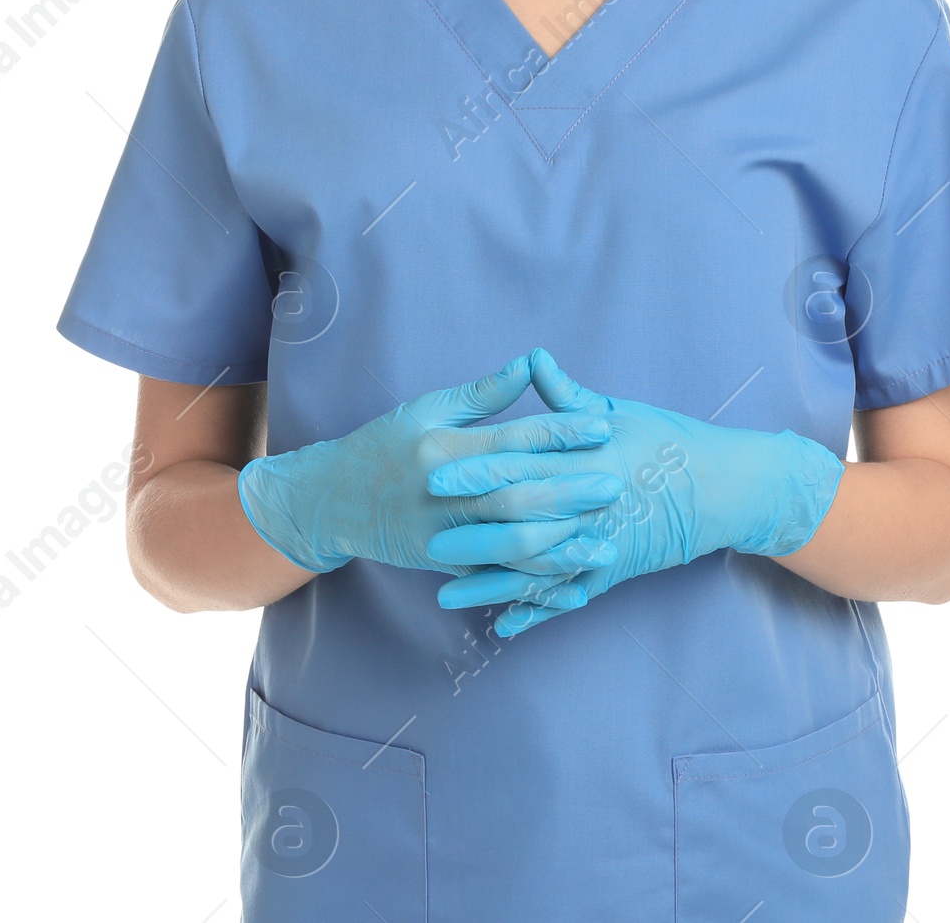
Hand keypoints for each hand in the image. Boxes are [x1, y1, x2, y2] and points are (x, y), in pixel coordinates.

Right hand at [237, 352, 626, 585]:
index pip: (512, 439)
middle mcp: (443, 494)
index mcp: (442, 448)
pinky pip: (495, 578)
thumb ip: (481, 394)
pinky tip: (569, 583)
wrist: (334, 500)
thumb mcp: (426, 408)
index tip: (601, 426)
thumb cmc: (385, 444)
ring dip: (560, 545)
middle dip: (570, 491)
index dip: (559, 433)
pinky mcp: (444, 565)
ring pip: (509, 544)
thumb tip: (528, 364)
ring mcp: (442, 534)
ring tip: (603, 540)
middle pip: (517, 495)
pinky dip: (533, 584)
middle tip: (615, 482)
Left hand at [427, 348, 844, 635]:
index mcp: (589, 456)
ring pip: (538, 567)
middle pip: (522, 518)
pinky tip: (501, 626)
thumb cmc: (667, 439)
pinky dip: (535, 612)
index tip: (434, 472)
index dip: (477, 467)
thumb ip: (567, 396)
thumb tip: (531, 359)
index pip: (523, 461)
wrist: (723, 486)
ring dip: (491, 582)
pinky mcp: (613, 568)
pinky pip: (568, 595)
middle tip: (425, 536)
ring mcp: (603, 539)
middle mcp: (593, 501)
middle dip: (472, 529)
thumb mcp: (617, 411)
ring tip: (445, 594)